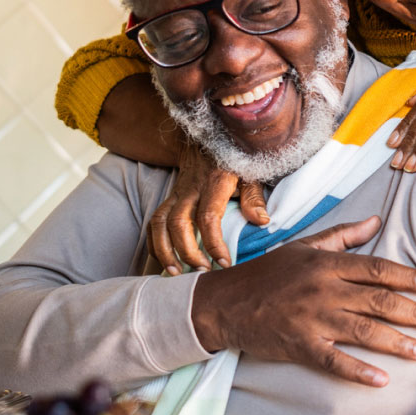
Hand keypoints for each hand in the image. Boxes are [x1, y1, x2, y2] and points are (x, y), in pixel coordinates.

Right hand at [149, 145, 269, 273]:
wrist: (207, 141)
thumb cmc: (234, 161)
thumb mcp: (250, 174)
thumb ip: (254, 198)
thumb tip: (261, 221)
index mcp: (214, 184)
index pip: (208, 217)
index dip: (214, 243)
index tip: (224, 263)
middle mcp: (191, 191)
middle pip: (179, 223)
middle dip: (187, 251)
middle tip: (202, 271)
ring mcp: (176, 195)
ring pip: (160, 223)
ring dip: (164, 251)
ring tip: (175, 273)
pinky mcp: (168, 199)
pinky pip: (154, 223)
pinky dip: (155, 243)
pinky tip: (164, 261)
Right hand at [191, 216, 415, 386]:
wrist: (225, 303)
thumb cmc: (269, 273)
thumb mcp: (306, 247)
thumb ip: (343, 236)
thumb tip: (377, 220)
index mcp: (327, 264)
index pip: (377, 269)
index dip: (409, 277)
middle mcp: (324, 290)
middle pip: (378, 301)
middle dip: (415, 312)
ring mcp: (312, 319)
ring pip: (363, 330)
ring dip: (396, 342)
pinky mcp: (299, 345)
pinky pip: (333, 361)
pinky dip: (358, 371)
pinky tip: (381, 379)